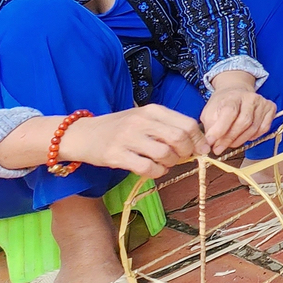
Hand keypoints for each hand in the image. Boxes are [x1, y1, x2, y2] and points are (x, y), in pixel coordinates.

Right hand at [60, 104, 208, 178]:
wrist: (81, 134)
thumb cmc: (118, 128)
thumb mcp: (143, 119)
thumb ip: (166, 126)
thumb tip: (197, 143)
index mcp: (152, 110)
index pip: (187, 123)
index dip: (199, 139)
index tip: (201, 149)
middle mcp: (141, 121)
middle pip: (179, 138)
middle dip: (186, 152)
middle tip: (181, 158)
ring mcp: (127, 138)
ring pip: (164, 154)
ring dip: (170, 163)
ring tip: (164, 163)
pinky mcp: (116, 155)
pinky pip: (147, 168)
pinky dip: (156, 172)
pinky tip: (153, 170)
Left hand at [201, 72, 276, 154]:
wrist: (237, 91)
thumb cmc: (223, 104)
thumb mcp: (209, 112)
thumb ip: (210, 127)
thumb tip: (210, 144)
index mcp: (233, 96)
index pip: (229, 112)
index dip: (220, 130)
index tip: (211, 142)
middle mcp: (250, 97)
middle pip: (243, 122)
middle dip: (229, 139)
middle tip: (218, 148)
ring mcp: (262, 102)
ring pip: (253, 128)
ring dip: (240, 140)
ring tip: (229, 143)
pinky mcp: (270, 108)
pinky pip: (264, 128)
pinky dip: (253, 136)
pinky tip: (244, 136)